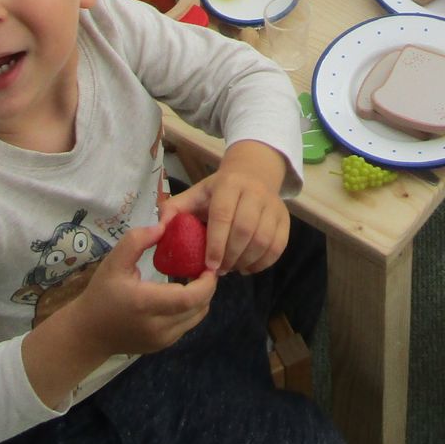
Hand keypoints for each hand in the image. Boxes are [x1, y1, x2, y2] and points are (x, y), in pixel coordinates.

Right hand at [64, 223, 217, 355]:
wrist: (88, 333)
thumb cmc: (101, 294)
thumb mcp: (113, 262)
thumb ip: (137, 240)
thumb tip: (164, 226)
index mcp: (146, 304)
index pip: (190, 298)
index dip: (206, 283)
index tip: (208, 264)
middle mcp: (158, 326)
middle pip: (199, 308)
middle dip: (207, 287)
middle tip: (204, 267)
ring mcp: (162, 340)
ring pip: (197, 318)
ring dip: (201, 298)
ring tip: (194, 280)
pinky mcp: (163, 345)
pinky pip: (187, 325)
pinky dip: (191, 309)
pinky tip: (181, 295)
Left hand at [163, 162, 289, 275]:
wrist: (254, 173)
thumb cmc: (218, 190)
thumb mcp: (195, 194)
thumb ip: (175, 209)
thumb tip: (158, 228)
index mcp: (229, 184)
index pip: (223, 216)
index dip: (216, 244)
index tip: (209, 266)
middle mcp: (255, 192)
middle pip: (245, 230)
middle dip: (231, 256)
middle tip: (219, 270)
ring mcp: (273, 206)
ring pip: (263, 240)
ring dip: (246, 261)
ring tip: (232, 268)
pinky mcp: (285, 219)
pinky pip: (278, 246)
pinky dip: (263, 263)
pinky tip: (247, 267)